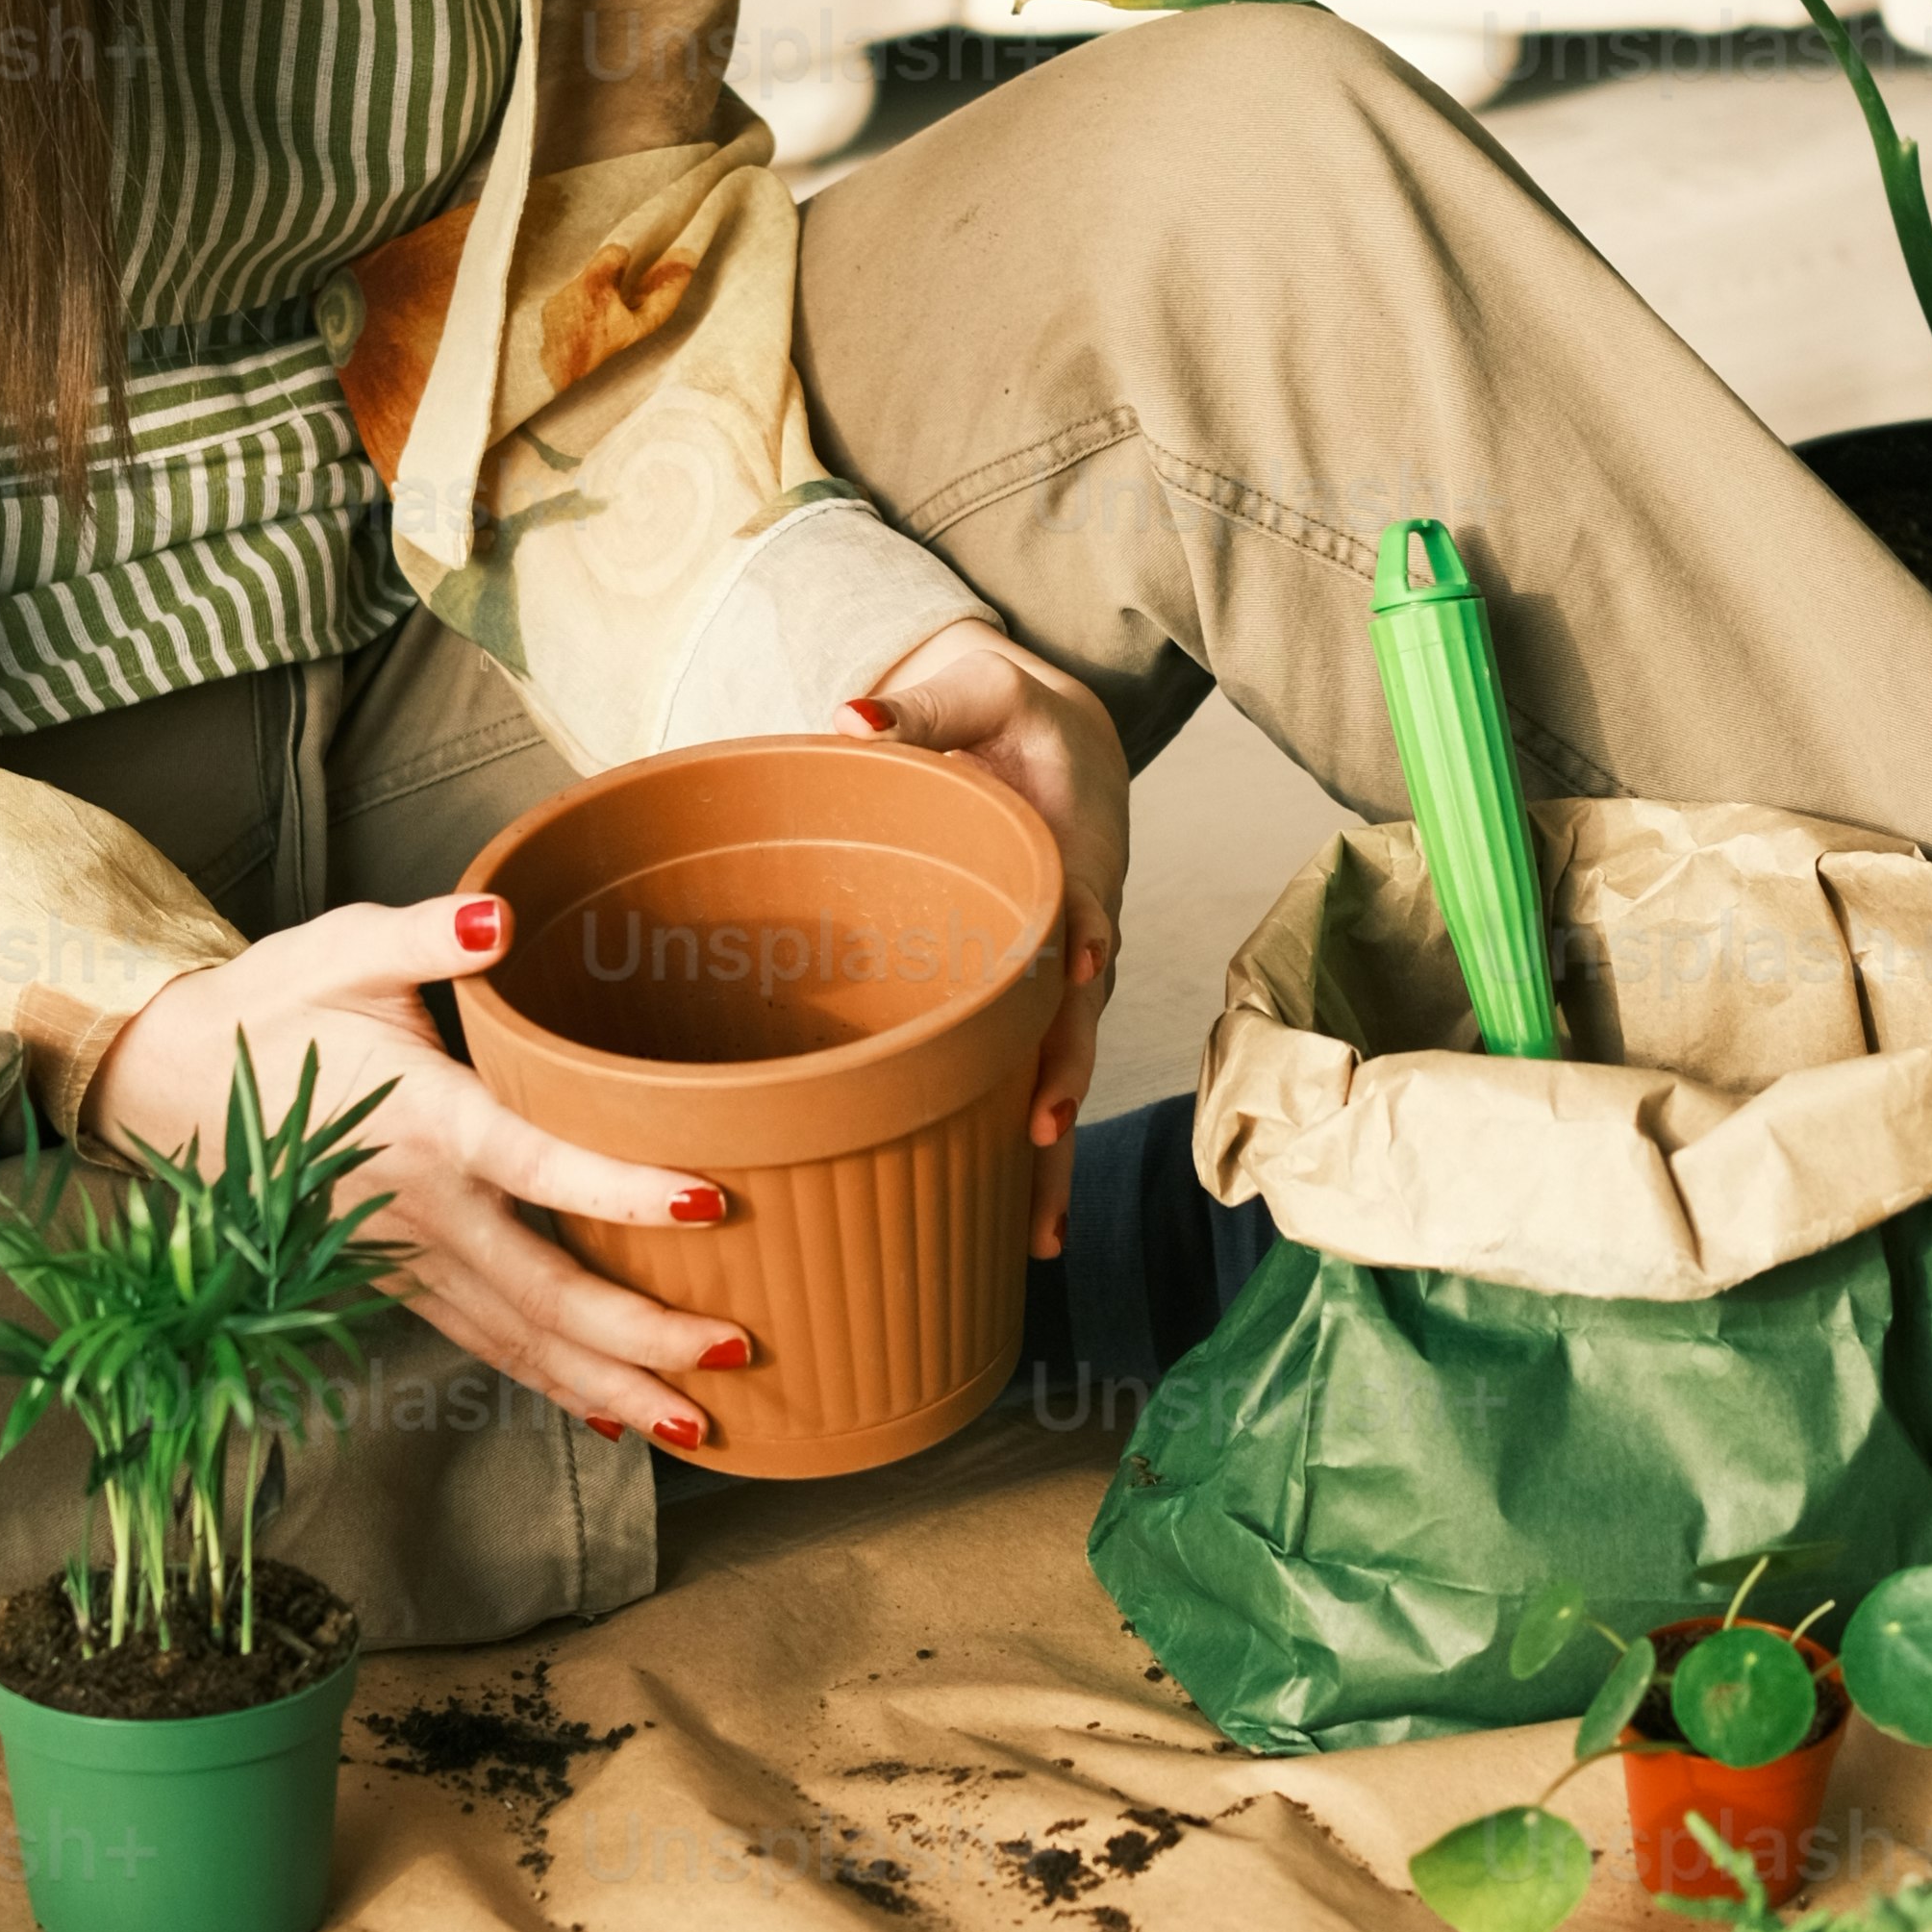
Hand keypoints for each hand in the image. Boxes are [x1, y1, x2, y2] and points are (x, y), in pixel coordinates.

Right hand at [83, 897, 744, 1449]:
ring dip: (610, 1386)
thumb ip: (428, 935)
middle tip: (737, 1349)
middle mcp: (421, 1207)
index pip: (539, 1164)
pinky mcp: (395, 1280)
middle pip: (545, 1292)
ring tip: (697, 1422)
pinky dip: (550, 1386)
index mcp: (424, 1121)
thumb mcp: (344, 950)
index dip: (624, 1192)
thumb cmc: (272, 1010)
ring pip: (520, 1342)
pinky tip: (610, 1415)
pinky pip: (485, 1346)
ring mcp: (406, 1257)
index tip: (711, 1204)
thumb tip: (500, 919)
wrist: (169, 1087)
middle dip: (644, 1334)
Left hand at [841, 627, 1130, 1253]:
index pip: (1083, 903)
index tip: (1082, 962)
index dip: (1081, 937)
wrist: (1054, 741)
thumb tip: (848, 717)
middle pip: (1076, 1021)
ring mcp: (1057, 982)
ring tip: (1031, 1239)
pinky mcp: (1027, 1008)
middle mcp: (1078, 933)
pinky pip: (1027, 1082)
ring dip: (1047, 1157)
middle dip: (1061, 1081)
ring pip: (1058, 1075)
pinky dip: (1021, 1154)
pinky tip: (1004, 1228)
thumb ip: (920, 709)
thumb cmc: (1008, 717)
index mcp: (1073, 855)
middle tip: (1040, 1137)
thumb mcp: (976, 692)